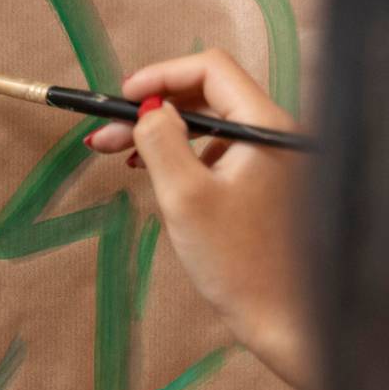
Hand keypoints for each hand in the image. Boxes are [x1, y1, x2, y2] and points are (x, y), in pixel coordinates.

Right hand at [88, 49, 316, 389]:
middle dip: (153, 109)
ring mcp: (274, 158)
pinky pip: (221, 152)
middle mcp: (277, 133)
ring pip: (211, 125)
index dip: (161, 76)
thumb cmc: (239, 264)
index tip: (123, 98)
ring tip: (120, 155)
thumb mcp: (185, 196)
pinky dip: (185, 156)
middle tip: (105, 134)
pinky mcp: (267, 183)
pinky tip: (156, 172)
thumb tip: (149, 107)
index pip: (211, 69)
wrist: (283, 320)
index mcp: (266, 126)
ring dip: (164, 135)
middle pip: (209, 95)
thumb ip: (161, 140)